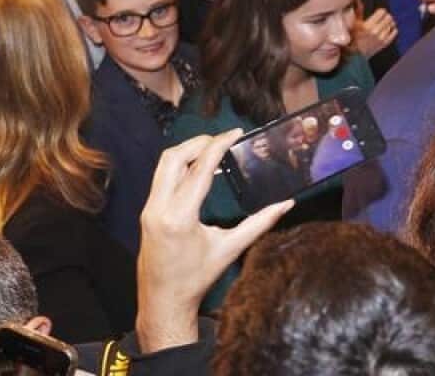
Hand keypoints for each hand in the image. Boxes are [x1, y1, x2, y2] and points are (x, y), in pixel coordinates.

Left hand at [136, 130, 293, 353]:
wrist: (163, 301)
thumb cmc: (196, 279)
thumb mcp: (230, 249)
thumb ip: (260, 223)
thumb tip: (287, 204)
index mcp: (180, 217)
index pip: (200, 169)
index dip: (218, 146)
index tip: (235, 133)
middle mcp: (159, 209)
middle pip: (174, 158)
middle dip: (199, 142)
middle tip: (224, 138)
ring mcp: (149, 209)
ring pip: (164, 165)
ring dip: (187, 151)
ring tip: (212, 147)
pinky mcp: (147, 212)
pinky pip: (162, 178)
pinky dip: (180, 166)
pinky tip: (198, 167)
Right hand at [351, 8, 398, 56]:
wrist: (355, 54)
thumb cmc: (353, 38)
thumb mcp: (354, 24)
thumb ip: (358, 11)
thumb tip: (358, 1)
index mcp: (368, 26)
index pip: (382, 12)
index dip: (381, 11)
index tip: (379, 12)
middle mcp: (376, 32)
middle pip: (388, 17)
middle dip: (386, 16)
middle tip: (383, 17)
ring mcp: (381, 38)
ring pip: (392, 24)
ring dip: (389, 22)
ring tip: (385, 23)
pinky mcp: (385, 44)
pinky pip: (394, 33)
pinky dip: (393, 29)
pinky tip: (389, 29)